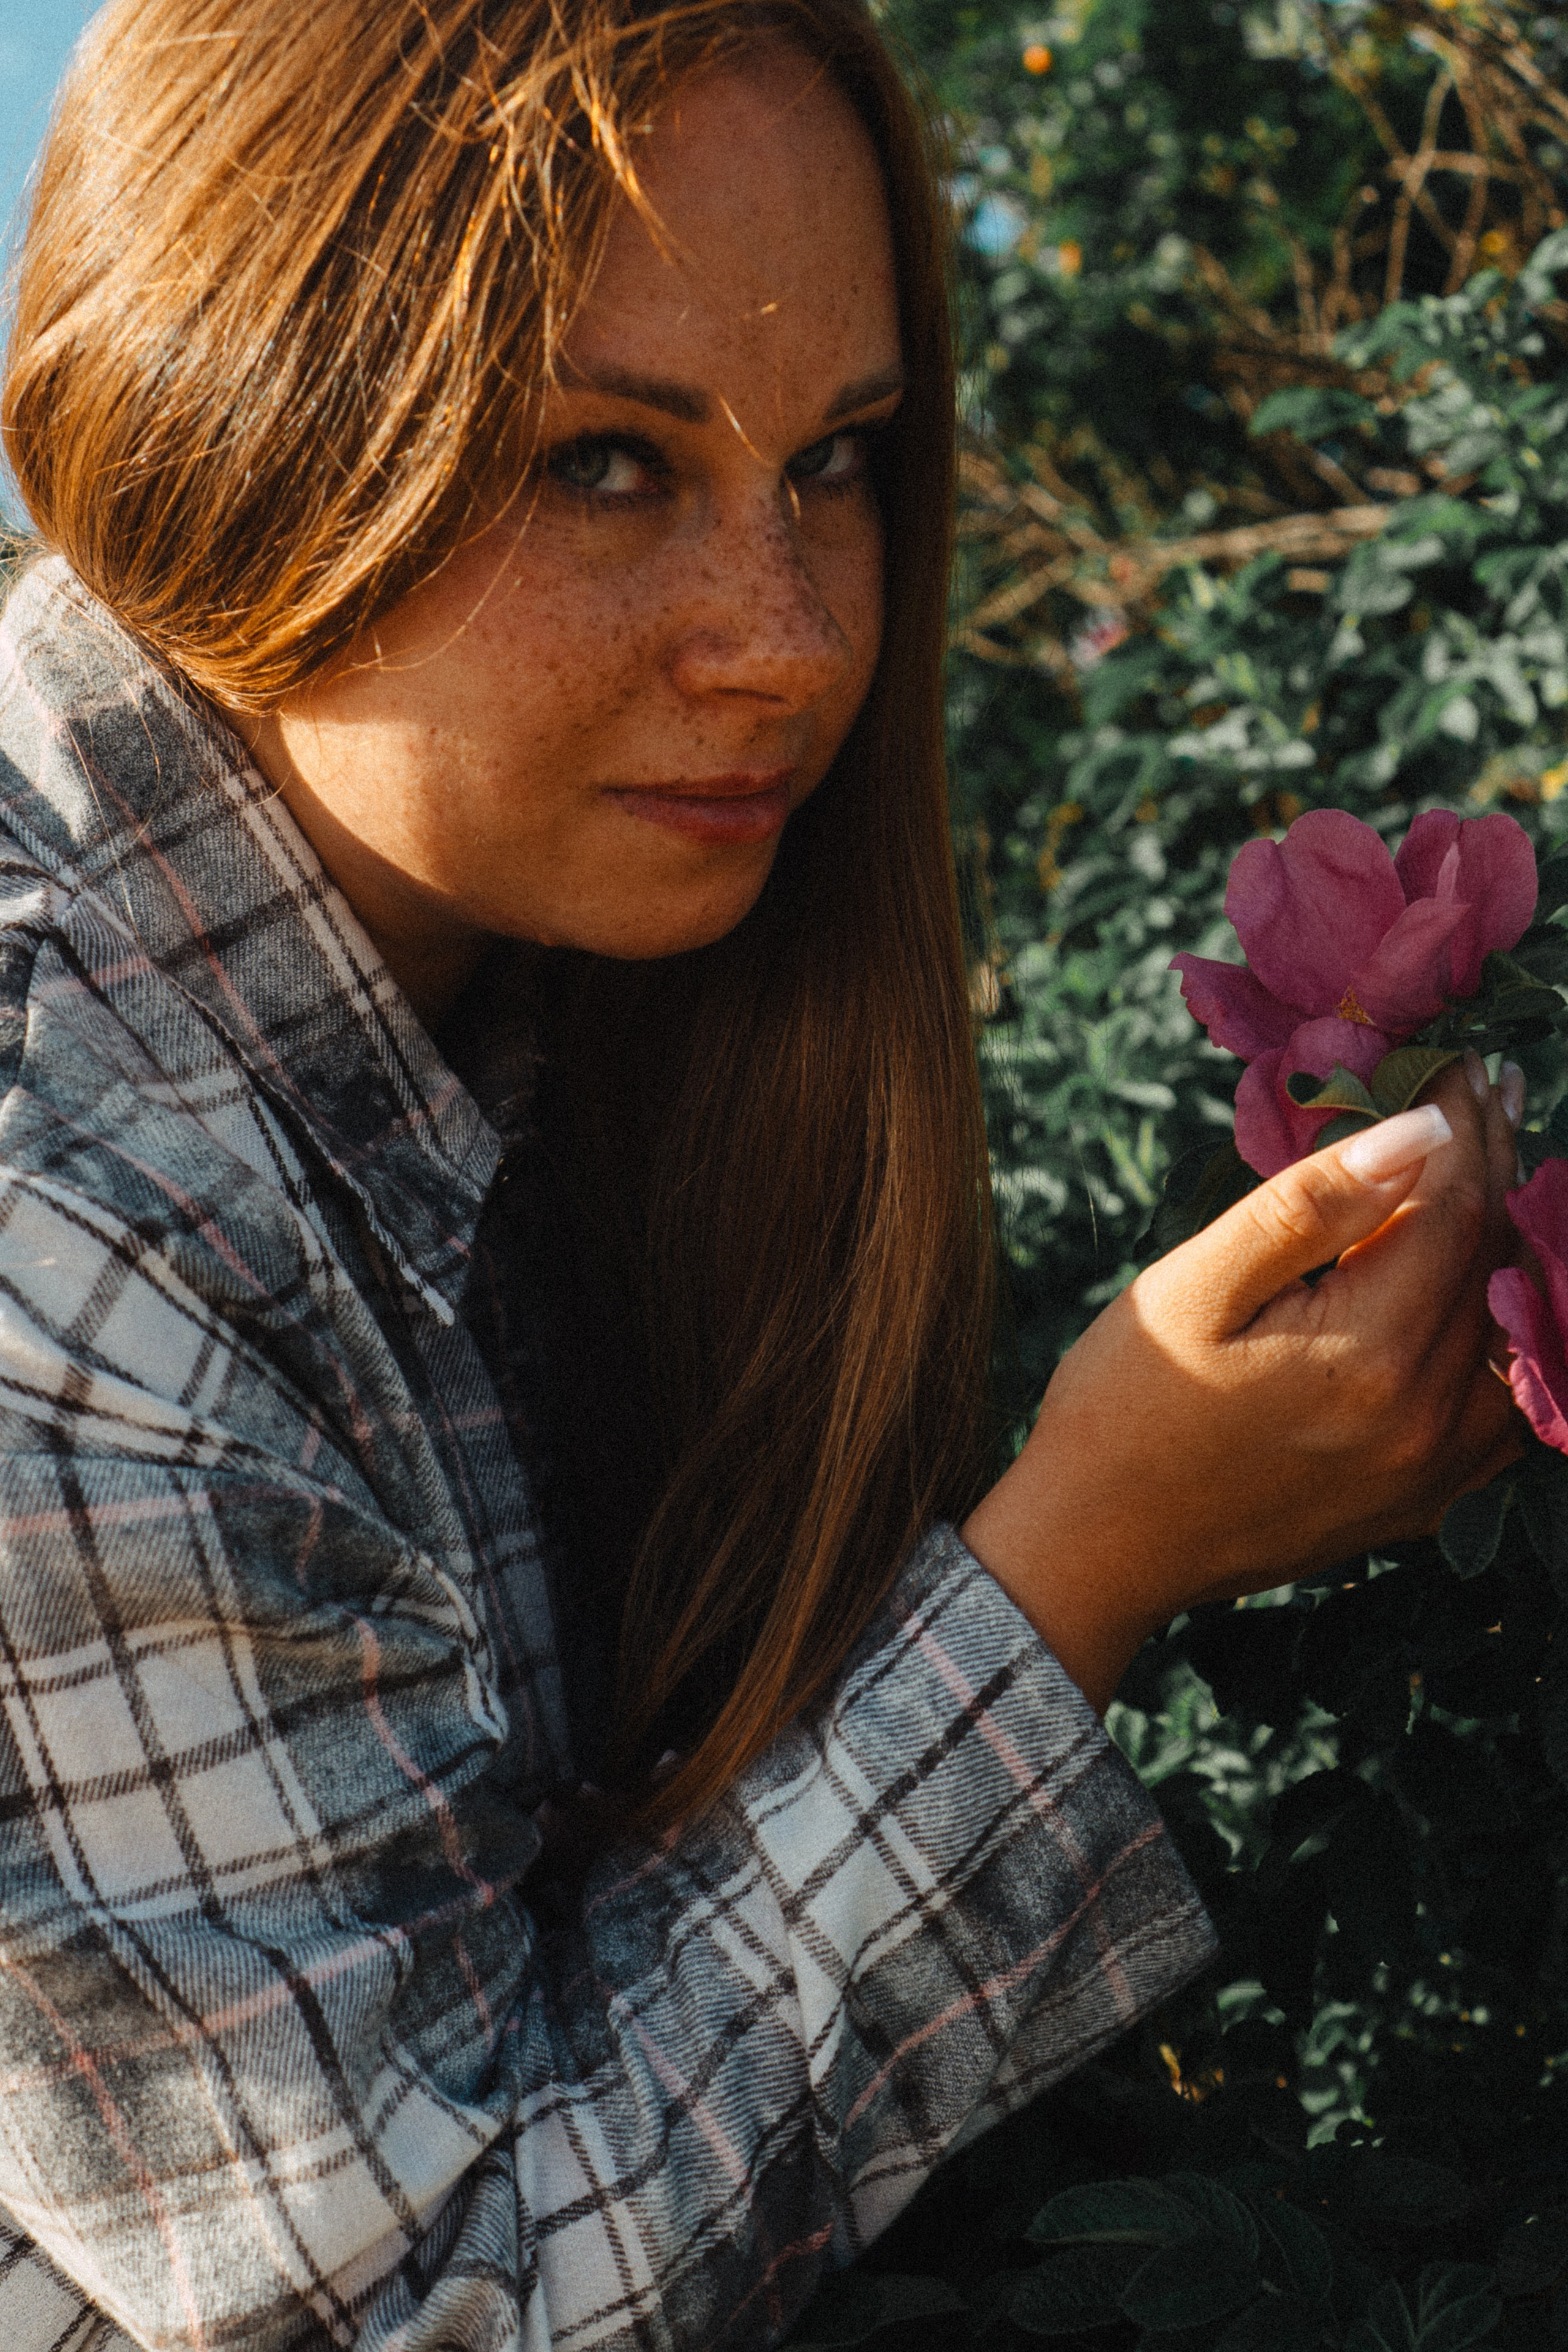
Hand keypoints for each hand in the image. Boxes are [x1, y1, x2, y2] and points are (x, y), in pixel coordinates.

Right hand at [961, 1062, 1523, 1713]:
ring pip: (1516, 1326)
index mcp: (1368, 1353)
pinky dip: (1513, 1330)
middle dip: (1490, 1164)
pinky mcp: (1427, 1498)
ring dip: (1508, 1239)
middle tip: (1486, 1089)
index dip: (1459, 1124)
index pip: (1451, 1207)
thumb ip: (1308, 1206)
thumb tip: (1419, 1128)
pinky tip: (1490, 1282)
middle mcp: (1426, 1416)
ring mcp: (1435, 1467)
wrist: (1098, 1547)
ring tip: (1490, 1166)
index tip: (1454, 1061)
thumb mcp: (1195, 1286)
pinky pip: (1511, 1404)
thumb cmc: (1125, 1406)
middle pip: (1494, 1260)